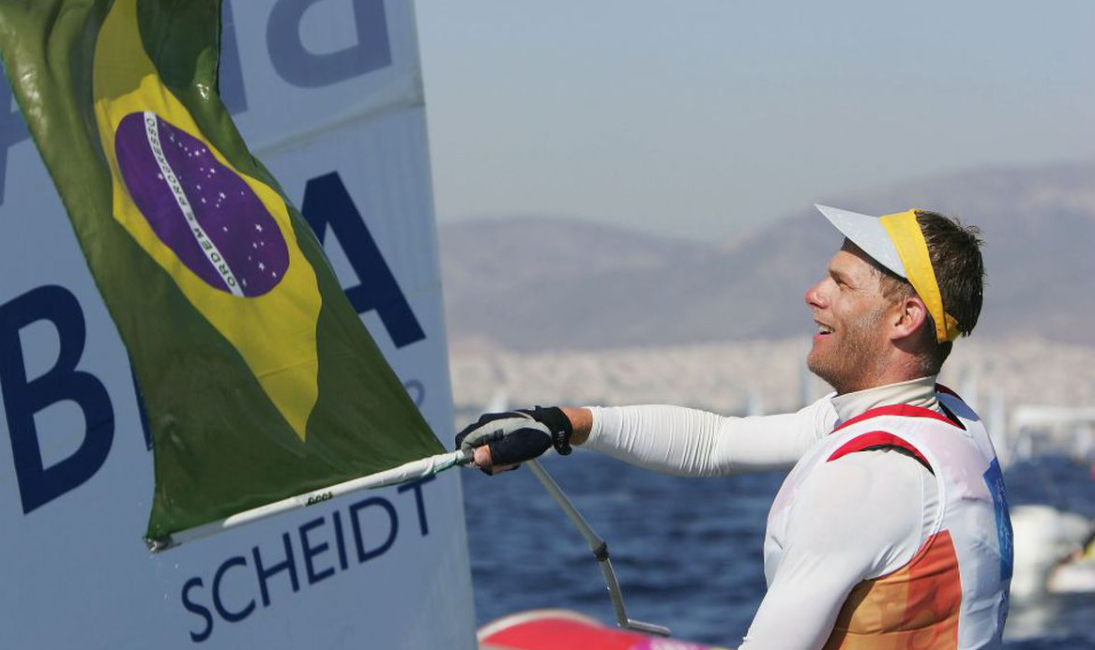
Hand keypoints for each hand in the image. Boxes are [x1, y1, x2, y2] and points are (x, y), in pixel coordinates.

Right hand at [455, 406, 572, 474]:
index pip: (462, 443)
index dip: (468, 458)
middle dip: (485, 461)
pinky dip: (501, 455)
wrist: (551, 424)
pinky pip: (491, 448)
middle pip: (471, 449)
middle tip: (506, 465)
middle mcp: (485, 424)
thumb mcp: (517, 449)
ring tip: (514, 459)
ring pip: (482, 451)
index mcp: (486, 425)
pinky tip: (515, 455)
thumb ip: (495, 454)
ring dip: (495, 460)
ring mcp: (492, 427)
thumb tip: (474, 459)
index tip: (487, 465)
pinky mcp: (499, 432)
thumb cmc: (535, 436)